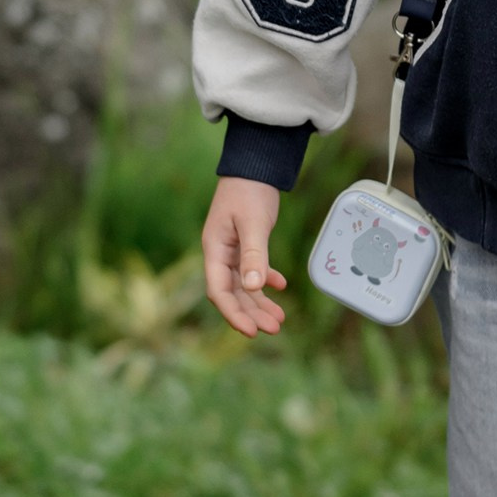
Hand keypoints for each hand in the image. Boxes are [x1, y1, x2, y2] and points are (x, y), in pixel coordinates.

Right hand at [204, 180, 286, 336]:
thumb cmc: (249, 190)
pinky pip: (254, 270)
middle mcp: (220, 254)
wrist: (253, 165)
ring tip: (280, 319)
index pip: (219, 291)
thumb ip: (254, 254)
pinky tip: (282, 287)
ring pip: (245, 285)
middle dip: (252, 313)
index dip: (234, 314)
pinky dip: (267, 280)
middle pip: (233, 293)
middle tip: (274, 329)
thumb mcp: (253, 222)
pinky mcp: (245, 244)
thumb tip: (254, 287)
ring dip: (260, 302)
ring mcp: (232, 250)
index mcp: (214, 250)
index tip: (252, 331)